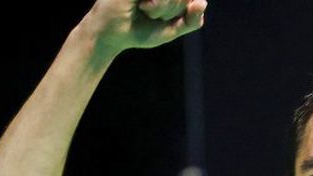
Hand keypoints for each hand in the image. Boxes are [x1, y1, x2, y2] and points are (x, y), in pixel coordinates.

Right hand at [80, 0, 206, 56]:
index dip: (185, 9)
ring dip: (165, 7)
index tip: (168, 17)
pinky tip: (142, 6)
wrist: (110, 35)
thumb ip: (192, 20)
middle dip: (173, 9)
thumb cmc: (138, 30)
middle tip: (152, 13)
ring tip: (146, 9)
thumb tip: (202, 2)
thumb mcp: (171, 30)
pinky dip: (157, 3)